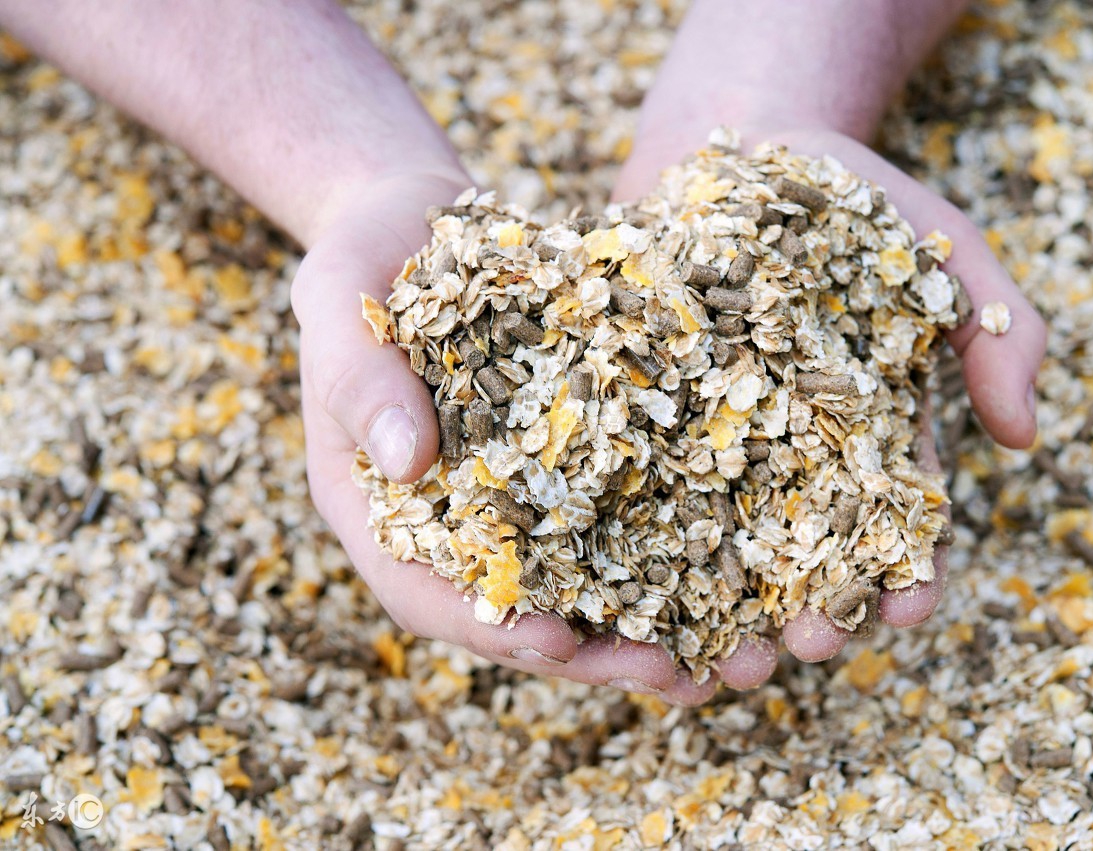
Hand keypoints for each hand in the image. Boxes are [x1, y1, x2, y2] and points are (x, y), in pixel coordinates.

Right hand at [292, 169, 685, 695]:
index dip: (489, 625)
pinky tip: (725, 573)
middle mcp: (440, 518)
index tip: (561, 643)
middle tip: (674, 676)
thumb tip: (407, 466)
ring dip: (639, 627)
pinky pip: (605, 518)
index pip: (421, 591)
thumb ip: (358, 381)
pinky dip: (657, 553)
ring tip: (717, 660)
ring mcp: (500, 493)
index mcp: (371, 503)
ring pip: (568, 581)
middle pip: (510, 609)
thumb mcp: (336, 303)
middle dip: (591, 653)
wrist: (409, 218)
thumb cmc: (358, 257)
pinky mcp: (554, 460)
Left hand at [613, 125, 1045, 701]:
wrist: (738, 144)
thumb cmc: (856, 199)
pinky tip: (633, 591)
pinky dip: (637, 539)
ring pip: (720, 544)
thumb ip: (1002, 335)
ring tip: (722, 655)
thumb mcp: (949, 252)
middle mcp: (789, 454)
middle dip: (813, 609)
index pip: (897, 523)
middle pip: (805, 554)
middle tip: (810, 647)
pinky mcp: (640, 415)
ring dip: (725, 607)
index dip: (908, 573)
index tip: (910, 608)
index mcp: (869, 435)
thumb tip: (1025, 438)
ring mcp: (711, 439)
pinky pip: (637, 484)